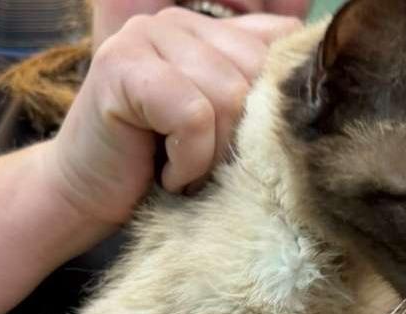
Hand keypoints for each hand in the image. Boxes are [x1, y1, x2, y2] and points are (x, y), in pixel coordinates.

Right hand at [42, 8, 300, 224]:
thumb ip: (256, 102)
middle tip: (207, 171)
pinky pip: (194, 115)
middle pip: (256, 78)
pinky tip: (168, 175)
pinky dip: (188, 160)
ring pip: (229, 98)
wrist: (88, 199)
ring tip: (184, 174)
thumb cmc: (162, 171)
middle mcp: (179, 22)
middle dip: (240, 142)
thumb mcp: (221, 135)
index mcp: (209, 31)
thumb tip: (317, 94)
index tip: (247, 153)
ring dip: (212, 158)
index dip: (273, 111)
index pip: (277, 48)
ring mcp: (147, 36)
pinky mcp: (122, 67)